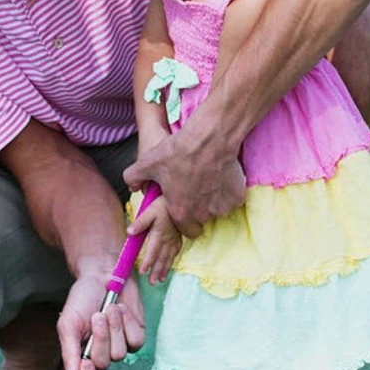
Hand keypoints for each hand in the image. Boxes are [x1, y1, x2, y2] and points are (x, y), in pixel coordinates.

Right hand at [57, 269, 144, 369]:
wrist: (102, 274)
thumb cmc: (82, 298)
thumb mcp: (68, 324)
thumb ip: (69, 353)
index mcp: (82, 354)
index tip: (86, 366)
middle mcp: (102, 354)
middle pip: (103, 365)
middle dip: (100, 339)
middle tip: (96, 316)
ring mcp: (120, 345)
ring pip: (120, 353)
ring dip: (114, 327)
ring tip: (108, 309)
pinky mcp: (136, 335)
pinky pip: (135, 341)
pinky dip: (127, 323)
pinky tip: (121, 309)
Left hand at [125, 127, 245, 237]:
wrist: (209, 138)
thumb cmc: (177, 151)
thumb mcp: (147, 163)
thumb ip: (134, 178)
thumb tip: (133, 187)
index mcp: (180, 212)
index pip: (186, 232)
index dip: (185, 221)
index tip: (185, 207)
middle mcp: (202, 215)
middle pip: (202, 221)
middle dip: (200, 211)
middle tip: (196, 191)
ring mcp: (221, 207)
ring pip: (218, 210)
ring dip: (214, 201)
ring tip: (209, 180)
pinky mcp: (236, 197)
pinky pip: (233, 200)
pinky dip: (228, 192)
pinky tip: (221, 176)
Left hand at [134, 197, 181, 284]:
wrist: (179, 201)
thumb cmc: (162, 205)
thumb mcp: (149, 211)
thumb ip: (140, 223)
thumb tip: (129, 232)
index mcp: (159, 234)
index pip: (152, 252)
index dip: (148, 263)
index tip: (142, 271)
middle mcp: (167, 240)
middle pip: (161, 258)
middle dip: (156, 271)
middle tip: (152, 282)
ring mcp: (174, 240)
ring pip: (169, 258)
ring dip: (164, 269)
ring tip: (161, 280)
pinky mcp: (179, 238)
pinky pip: (176, 252)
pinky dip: (172, 261)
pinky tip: (170, 266)